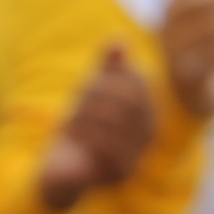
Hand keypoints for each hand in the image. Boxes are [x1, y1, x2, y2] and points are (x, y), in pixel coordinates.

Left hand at [30, 42, 164, 213]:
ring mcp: (138, 155)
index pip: (135, 87)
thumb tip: (118, 39)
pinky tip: (69, 133)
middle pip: (126, 103)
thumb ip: (108, 68)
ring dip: (86, 117)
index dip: (108, 80)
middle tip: (73, 101)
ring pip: (114, 124)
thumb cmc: (83, 126)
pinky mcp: (120, 174)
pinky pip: (105, 148)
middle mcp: (149, 136)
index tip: (84, 85)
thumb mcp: (93, 92)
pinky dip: (84, 136)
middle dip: (95, 97)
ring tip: (68, 119)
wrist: (65, 167)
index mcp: (148, 114)